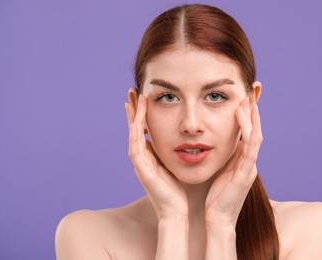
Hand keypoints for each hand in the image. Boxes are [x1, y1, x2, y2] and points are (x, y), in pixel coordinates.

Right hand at [125, 95, 187, 219]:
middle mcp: (142, 157)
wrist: (176, 211)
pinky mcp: (140, 167)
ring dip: (133, 113)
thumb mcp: (178, 165)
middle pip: (135, 128)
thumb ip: (177, 152)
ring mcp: (139, 161)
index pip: (145, 130)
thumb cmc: (180, 191)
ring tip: (134, 96)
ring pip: (133, 132)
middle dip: (134, 109)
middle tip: (133, 90)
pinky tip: (140, 113)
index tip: (145, 97)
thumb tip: (188, 139)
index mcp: (151, 156)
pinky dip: (137, 126)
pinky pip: (136, 142)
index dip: (143, 114)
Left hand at [205, 97, 262, 227]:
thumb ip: (223, 159)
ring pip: (255, 135)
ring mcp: (249, 167)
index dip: (247, 114)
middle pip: (254, 130)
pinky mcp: (245, 173)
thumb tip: (215, 143)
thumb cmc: (217, 198)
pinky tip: (245, 117)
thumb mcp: (220, 172)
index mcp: (242, 161)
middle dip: (253, 109)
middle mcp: (249, 161)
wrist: (218, 220)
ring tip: (248, 97)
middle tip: (251, 89)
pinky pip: (250, 148)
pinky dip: (249, 131)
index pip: (247, 132)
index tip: (243, 96)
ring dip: (253, 116)